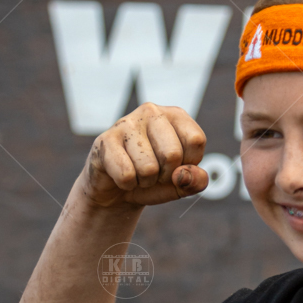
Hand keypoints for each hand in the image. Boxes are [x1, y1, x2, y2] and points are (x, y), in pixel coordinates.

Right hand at [81, 102, 208, 206]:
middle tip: (154, 173)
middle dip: (165, 176)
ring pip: (149, 168)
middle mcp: (152, 112)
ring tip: (137, 173)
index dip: (188, 164)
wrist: (117, 190)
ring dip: (145, 182)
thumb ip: (197, 180)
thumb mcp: (183, 183)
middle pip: (172, 155)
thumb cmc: (155, 180)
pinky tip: (122, 175)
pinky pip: (126, 174)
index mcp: (176, 115)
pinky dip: (127, 184)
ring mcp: (127, 122)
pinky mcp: (105, 140)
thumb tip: (182, 175)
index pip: (196, 140)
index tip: (176, 165)